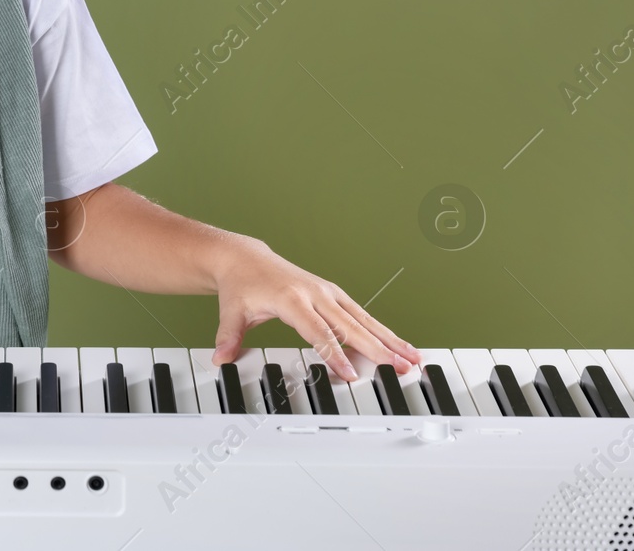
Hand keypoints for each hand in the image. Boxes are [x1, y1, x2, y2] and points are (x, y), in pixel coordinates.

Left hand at [210, 239, 419, 380]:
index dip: (334, 354)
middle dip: (376, 349)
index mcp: (291, 299)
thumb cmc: (241, 286)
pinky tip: (399, 345)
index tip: (351, 374)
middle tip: (399, 368)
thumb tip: (220, 358)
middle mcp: (315, 294)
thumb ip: (228, 335)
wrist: (245, 259)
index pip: (317, 332)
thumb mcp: (231, 310)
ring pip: (363, 319)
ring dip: (389, 339)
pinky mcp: (334, 294)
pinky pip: (362, 314)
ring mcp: (327, 293)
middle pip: (350, 326)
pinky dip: (382, 330)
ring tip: (413, 358)